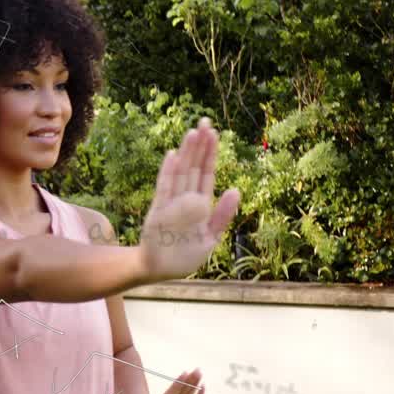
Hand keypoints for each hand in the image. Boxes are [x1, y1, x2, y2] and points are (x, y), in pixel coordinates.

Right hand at [138, 117, 240, 281]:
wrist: (160, 271)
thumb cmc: (184, 256)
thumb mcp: (211, 238)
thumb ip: (222, 215)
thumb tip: (235, 190)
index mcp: (200, 205)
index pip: (206, 174)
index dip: (211, 154)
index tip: (214, 134)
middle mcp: (184, 199)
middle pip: (194, 167)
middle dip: (200, 146)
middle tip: (206, 121)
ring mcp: (170, 203)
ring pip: (181, 173)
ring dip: (187, 153)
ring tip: (193, 132)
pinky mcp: (158, 211)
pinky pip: (164, 188)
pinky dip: (168, 172)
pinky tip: (174, 155)